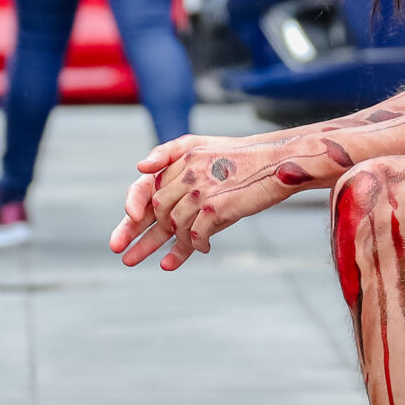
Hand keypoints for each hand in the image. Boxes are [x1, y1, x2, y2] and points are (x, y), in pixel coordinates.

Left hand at [111, 132, 308, 269]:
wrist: (277, 162)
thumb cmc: (241, 158)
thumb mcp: (203, 146)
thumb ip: (169, 153)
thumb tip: (139, 166)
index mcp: (182, 159)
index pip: (147, 188)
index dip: (132, 207)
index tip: (126, 225)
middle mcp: (187, 174)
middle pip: (156, 211)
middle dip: (143, 238)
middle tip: (128, 259)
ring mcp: (200, 191)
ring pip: (175, 226)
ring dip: (175, 244)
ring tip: (176, 256)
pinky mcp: (215, 208)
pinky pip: (195, 236)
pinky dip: (195, 247)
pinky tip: (204, 248)